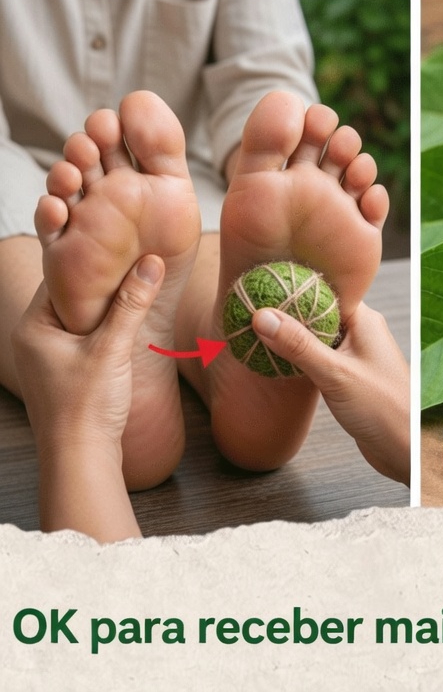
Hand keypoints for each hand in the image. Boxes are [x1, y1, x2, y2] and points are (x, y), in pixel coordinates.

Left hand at [11, 254, 164, 459]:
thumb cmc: (86, 408)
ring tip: (134, 281)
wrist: (81, 461)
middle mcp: (34, 339)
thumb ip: (131, 304)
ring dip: (105, 302)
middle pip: (69, 293)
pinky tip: (129, 317)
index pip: (58, 276)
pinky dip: (105, 324)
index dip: (85, 255)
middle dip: (99, 278)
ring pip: (80, 314)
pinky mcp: (64, 371)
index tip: (114, 238)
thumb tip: (152, 262)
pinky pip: (84, 334)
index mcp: (33, 327)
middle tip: (129, 256)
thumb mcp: (111, 349)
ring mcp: (48, 356)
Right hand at [252, 300, 409, 484]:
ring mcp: (354, 353)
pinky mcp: (347, 375)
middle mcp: (360, 331)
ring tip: (256, 333)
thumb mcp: (335, 374)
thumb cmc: (384, 409)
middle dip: (287, 313)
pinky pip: (318, 357)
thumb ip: (299, 346)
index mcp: (364, 319)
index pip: (324, 290)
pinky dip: (298, 357)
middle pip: (317, 311)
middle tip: (251, 309)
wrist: (405, 450)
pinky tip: (277, 360)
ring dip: (291, 337)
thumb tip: (264, 317)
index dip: (294, 287)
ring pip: (315, 336)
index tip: (263, 286)